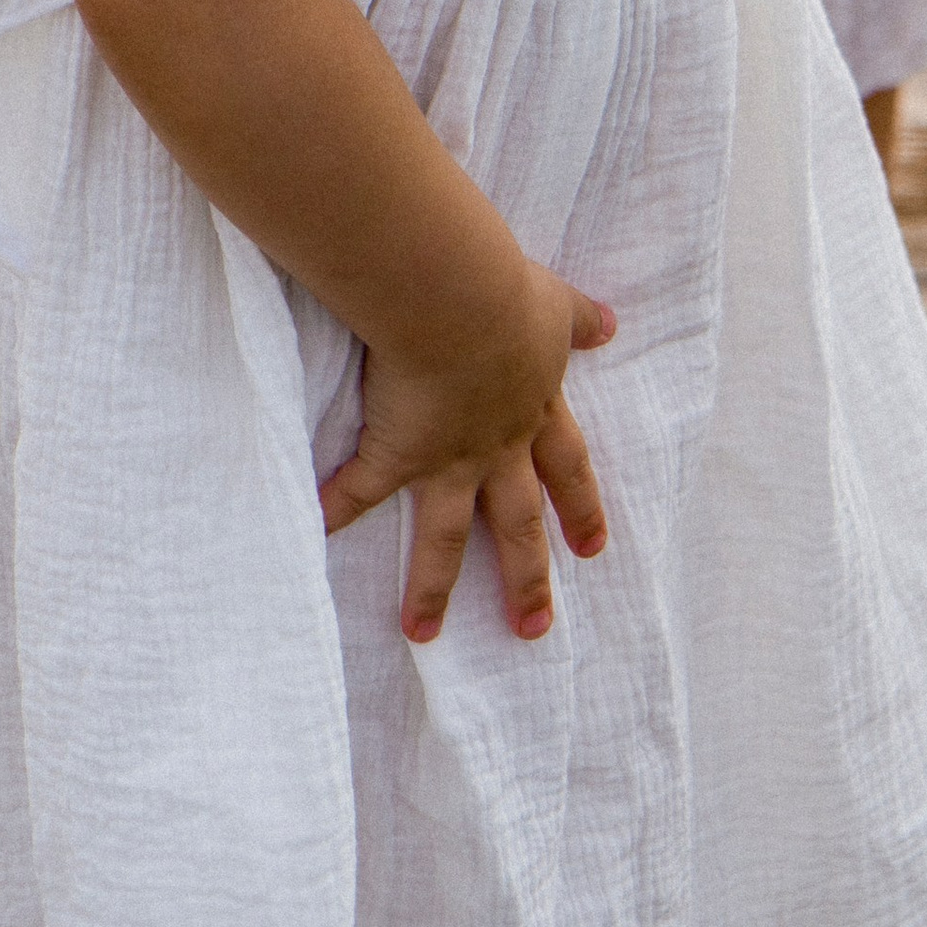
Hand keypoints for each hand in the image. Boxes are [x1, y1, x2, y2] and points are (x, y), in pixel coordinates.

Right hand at [318, 263, 615, 644]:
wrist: (460, 299)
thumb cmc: (507, 293)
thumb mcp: (554, 305)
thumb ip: (578, 320)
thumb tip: (610, 324)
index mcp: (535, 409)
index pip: (567, 468)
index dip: (581, 507)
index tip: (593, 550)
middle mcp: (496, 446)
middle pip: (518, 524)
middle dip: (526, 577)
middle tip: (534, 627)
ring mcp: (448, 457)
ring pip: (445, 536)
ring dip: (433, 587)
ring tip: (424, 633)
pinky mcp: (398, 451)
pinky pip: (361, 490)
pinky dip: (336, 511)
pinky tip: (316, 539)